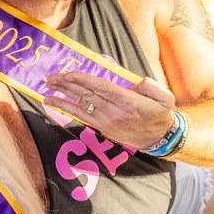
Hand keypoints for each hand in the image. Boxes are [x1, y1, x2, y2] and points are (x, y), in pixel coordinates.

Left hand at [43, 72, 176, 149]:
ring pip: (81, 105)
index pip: (101, 88)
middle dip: (67, 85)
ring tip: (48, 86)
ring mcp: (106, 122)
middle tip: (51, 77)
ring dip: (63, 95)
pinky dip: (66, 108)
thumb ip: (151, 86)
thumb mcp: (165, 98)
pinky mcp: (102, 128)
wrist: (160, 139)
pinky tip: (54, 102)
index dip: (84, 80)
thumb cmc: (161, 115)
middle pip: (87, 95)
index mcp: (128, 102)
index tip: (69, 74)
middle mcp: (114, 113)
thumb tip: (136, 82)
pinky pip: (81, 116)